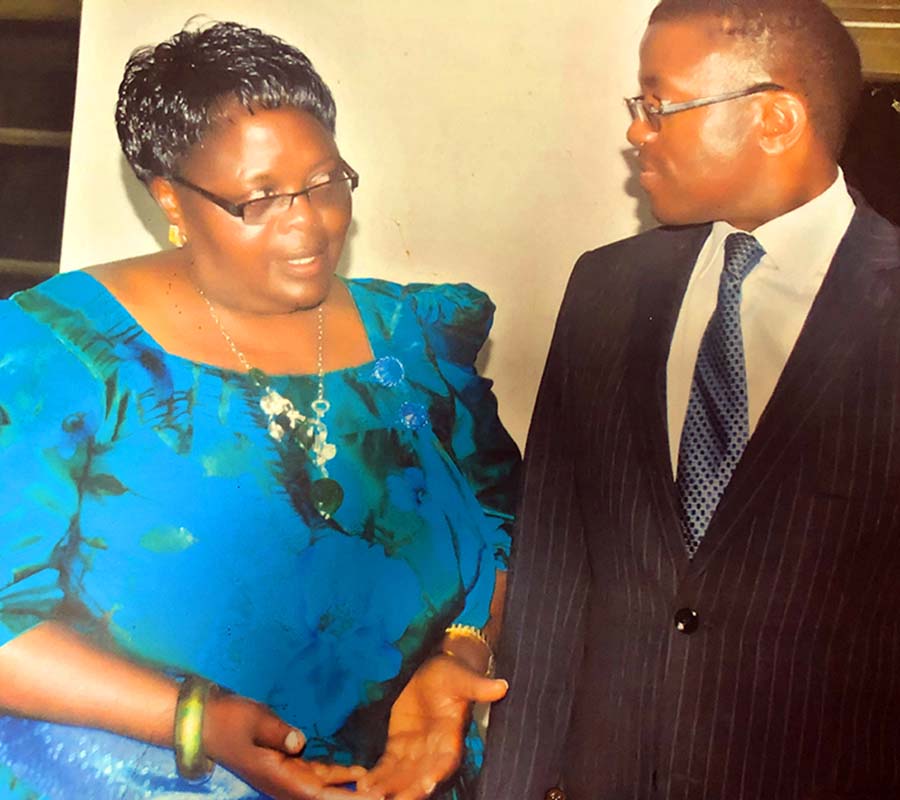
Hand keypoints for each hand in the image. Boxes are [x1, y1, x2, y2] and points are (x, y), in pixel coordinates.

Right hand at [203, 692, 378, 799]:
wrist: (204, 720)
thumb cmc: (228, 719)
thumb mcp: (253, 720)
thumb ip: (277, 732)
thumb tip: (300, 742)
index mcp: (276, 777)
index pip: (318, 796)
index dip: (345, 799)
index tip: (371, 799)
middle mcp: (282, 782)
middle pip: (324, 798)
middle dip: (352, 799)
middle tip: (383, 795)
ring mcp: (283, 774)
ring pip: (322, 788)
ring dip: (347, 789)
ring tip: (377, 787)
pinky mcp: (284, 764)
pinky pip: (315, 774)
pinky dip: (336, 775)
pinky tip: (356, 771)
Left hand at [357, 655, 508, 799]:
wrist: (435, 668)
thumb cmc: (453, 672)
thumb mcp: (463, 677)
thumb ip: (479, 686)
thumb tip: (502, 686)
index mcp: (453, 735)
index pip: (447, 761)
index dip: (438, 773)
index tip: (427, 783)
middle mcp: (434, 749)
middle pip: (421, 776)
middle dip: (406, 790)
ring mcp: (415, 750)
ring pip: (401, 775)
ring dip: (386, 787)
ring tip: (367, 793)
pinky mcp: (398, 745)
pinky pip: (387, 765)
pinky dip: (376, 775)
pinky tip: (361, 782)